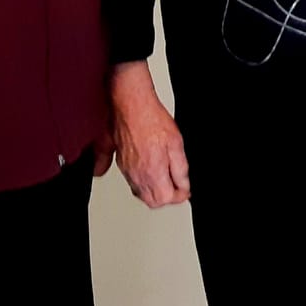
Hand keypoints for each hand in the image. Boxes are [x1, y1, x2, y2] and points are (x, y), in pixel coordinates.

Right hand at [111, 60, 189, 206]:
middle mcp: (136, 175)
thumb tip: (183, 186)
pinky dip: (142, 183)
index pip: (166, 199)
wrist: (131, 104)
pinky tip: (148, 175)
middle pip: (152, 200)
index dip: (179, 195)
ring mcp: (126, 170)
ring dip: (154, 191)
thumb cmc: (152, 119)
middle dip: (166, 196)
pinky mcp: (120, 162)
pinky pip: (131, 182)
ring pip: (140, 193)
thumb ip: (180, 170)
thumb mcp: (177, 144)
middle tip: (177, 186)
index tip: (185, 189)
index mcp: (152, 172)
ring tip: (166, 180)